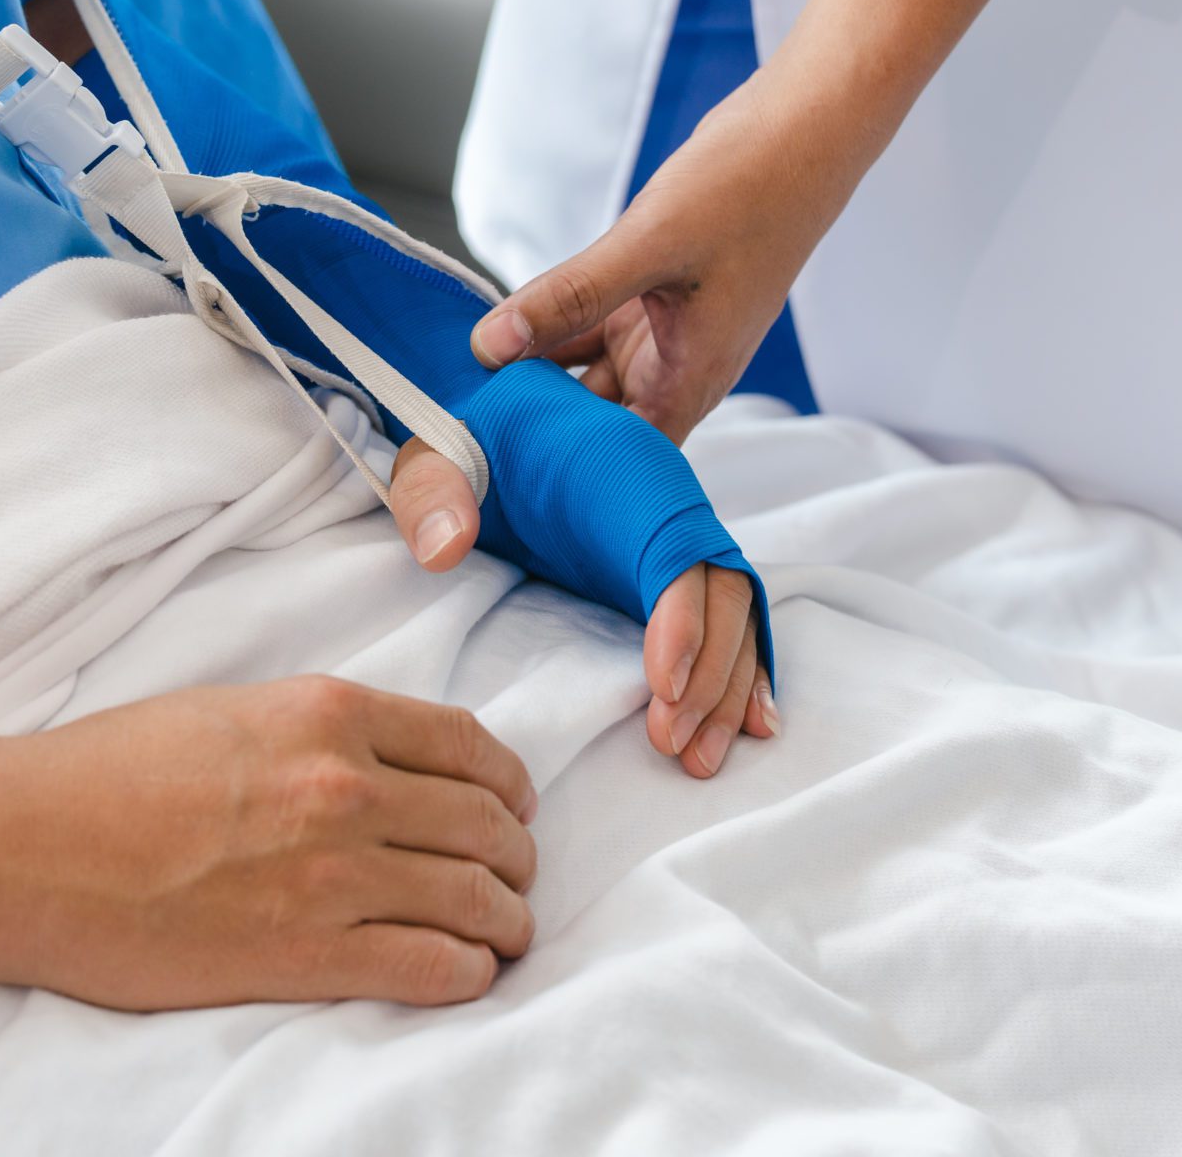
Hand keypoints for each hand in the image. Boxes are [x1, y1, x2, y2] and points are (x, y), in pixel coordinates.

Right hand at [0, 675, 538, 1008]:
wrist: (29, 846)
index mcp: (330, 715)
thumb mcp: (232, 710)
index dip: (507, 783)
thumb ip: (318, 729)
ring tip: (506, 932)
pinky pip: (434, 967)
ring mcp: (335, 875)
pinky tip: (465, 972)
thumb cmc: (107, 773)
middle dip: (515, 855)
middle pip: (487, 824)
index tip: (512, 805)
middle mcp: (347, 788)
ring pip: (476, 899)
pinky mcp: (311, 955)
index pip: (470, 746)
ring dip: (508, 919)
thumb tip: (377, 757)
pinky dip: (468, 972)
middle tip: (513, 876)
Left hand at [387, 438, 775, 777]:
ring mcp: (676, 534)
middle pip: (722, 589)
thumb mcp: (440, 453)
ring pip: (732, 611)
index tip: (662, 690)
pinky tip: (747, 726)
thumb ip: (434, 491)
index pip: (676, 546)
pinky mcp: (669, 567)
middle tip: (673, 745)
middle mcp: (668, 498)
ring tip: (697, 757)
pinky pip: (726, 615)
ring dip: (725, 687)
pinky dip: (741, 670)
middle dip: (711, 673)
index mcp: (623, 466)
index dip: (685, 620)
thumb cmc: (472, 441)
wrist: (496, 424)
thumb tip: (446, 546)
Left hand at [468, 79, 826, 443]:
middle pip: (594, 427)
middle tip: (460, 426)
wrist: (797, 131)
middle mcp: (674, 370)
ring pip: (582, 378)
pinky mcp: (647, 302)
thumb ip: (569, 297)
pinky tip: (498, 330)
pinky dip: (546, 333)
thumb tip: (490, 345)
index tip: (498, 469)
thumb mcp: (648, 246)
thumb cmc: (747, 190)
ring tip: (464, 386)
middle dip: (534, 429)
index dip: (568, 475)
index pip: (623, 463)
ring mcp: (660, 337)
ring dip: (531, 379)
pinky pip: (584, 332)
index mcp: (690, 380)